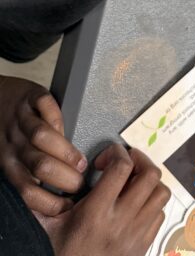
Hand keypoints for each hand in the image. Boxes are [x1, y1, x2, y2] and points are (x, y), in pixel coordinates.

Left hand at [0, 76, 86, 216]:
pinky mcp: (30, 95)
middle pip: (39, 165)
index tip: (66, 206)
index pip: (26, 190)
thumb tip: (54, 195)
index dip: (49, 202)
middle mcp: (13, 143)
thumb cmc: (6, 131)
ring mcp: (21, 118)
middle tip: (79, 182)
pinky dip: (58, 115)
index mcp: (7, 163)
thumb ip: (27, 171)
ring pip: (42, 137)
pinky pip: (45, 105)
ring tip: (81, 161)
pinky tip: (70, 125)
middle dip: (64, 178)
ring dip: (66, 152)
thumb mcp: (11, 157)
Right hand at [42, 145, 169, 255]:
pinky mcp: (143, 246)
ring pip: (162, 193)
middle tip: (127, 161)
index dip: (115, 152)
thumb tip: (45, 173)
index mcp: (95, 213)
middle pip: (150, 176)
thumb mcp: (48, 224)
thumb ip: (48, 197)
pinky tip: (136, 205)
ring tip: (134, 181)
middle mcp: (120, 222)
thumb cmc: (59, 254)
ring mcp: (135, 235)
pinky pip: (160, 215)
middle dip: (140, 160)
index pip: (121, 168)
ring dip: (150, 182)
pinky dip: (152, 204)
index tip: (105, 159)